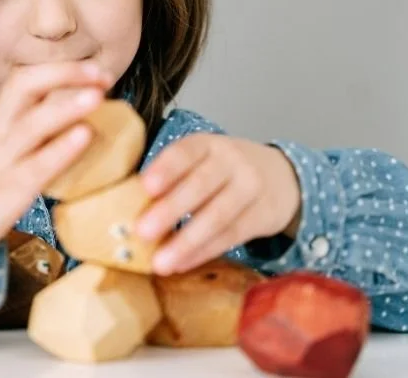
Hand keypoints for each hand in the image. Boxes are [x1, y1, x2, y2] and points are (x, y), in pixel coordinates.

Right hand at [0, 62, 113, 273]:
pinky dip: (62, 148)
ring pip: (32, 124)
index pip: (24, 79)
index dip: (60, 70)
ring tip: (98, 96)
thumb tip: (70, 108)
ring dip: (67, 107)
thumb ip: (23, 124)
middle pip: (26, 87)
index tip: (94, 68)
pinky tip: (85, 136)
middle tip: (103, 73)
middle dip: (65, 74)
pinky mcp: (7, 190)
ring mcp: (0, 159)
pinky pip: (37, 166)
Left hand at [136, 134, 301, 275]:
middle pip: (201, 185)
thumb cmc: (224, 170)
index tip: (145, 186)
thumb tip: (126, 205)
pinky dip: (203, 252)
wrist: (281, 176)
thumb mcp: (203, 159)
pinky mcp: (262, 216)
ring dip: (186, 241)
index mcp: (209, 144)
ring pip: (218, 216)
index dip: (166, 168)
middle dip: (170, 210)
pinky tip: (181, 263)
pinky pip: (230, 236)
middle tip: (142, 231)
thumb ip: (173, 175)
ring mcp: (250, 188)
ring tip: (160, 262)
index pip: (186, 152)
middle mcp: (232, 162)